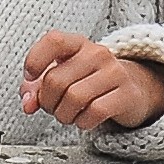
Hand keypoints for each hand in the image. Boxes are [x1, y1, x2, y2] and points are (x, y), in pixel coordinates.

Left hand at [23, 32, 163, 131]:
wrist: (135, 88)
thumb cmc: (91, 82)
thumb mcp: (63, 77)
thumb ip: (37, 88)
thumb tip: (27, 104)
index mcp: (78, 44)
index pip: (53, 41)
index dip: (35, 60)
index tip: (30, 77)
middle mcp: (97, 53)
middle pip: (56, 80)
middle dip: (47, 102)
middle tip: (53, 108)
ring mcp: (115, 73)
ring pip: (74, 98)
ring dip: (63, 115)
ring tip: (68, 115)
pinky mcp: (127, 94)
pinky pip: (94, 112)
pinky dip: (83, 122)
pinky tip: (84, 120)